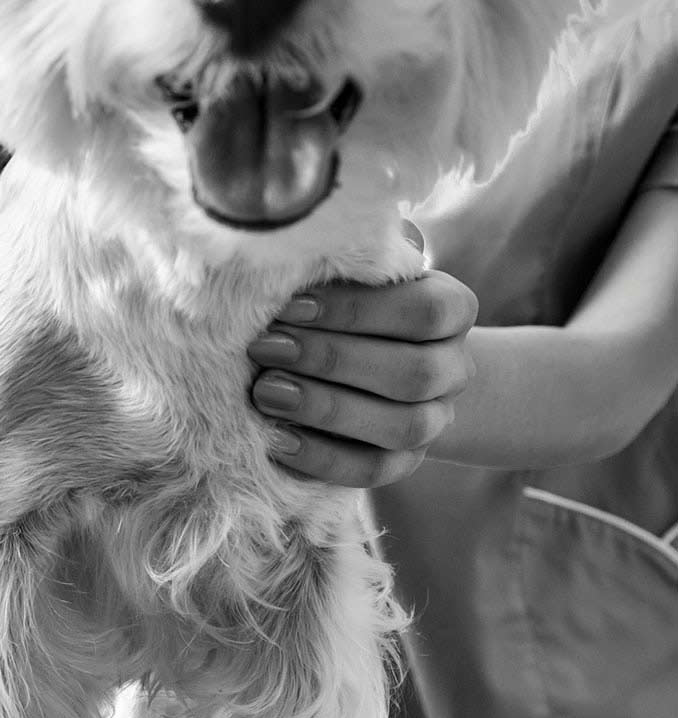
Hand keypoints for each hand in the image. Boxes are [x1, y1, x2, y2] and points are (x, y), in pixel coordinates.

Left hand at [248, 270, 477, 486]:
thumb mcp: (354, 274)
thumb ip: (344, 261)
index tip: (290, 306)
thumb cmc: (350, 302)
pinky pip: (374, 470)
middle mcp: (454, 367)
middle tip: (264, 348)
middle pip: (413, 374)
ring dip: (326, 409)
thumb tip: (297, 247)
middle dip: (332, 360)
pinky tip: (277, 438)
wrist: (379, 363)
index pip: (425, 313)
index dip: (356, 311)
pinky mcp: (404, 461)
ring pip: (400, 426)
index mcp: (452, 308)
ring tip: (265, 391)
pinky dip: (323, 458)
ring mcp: (434, 419)